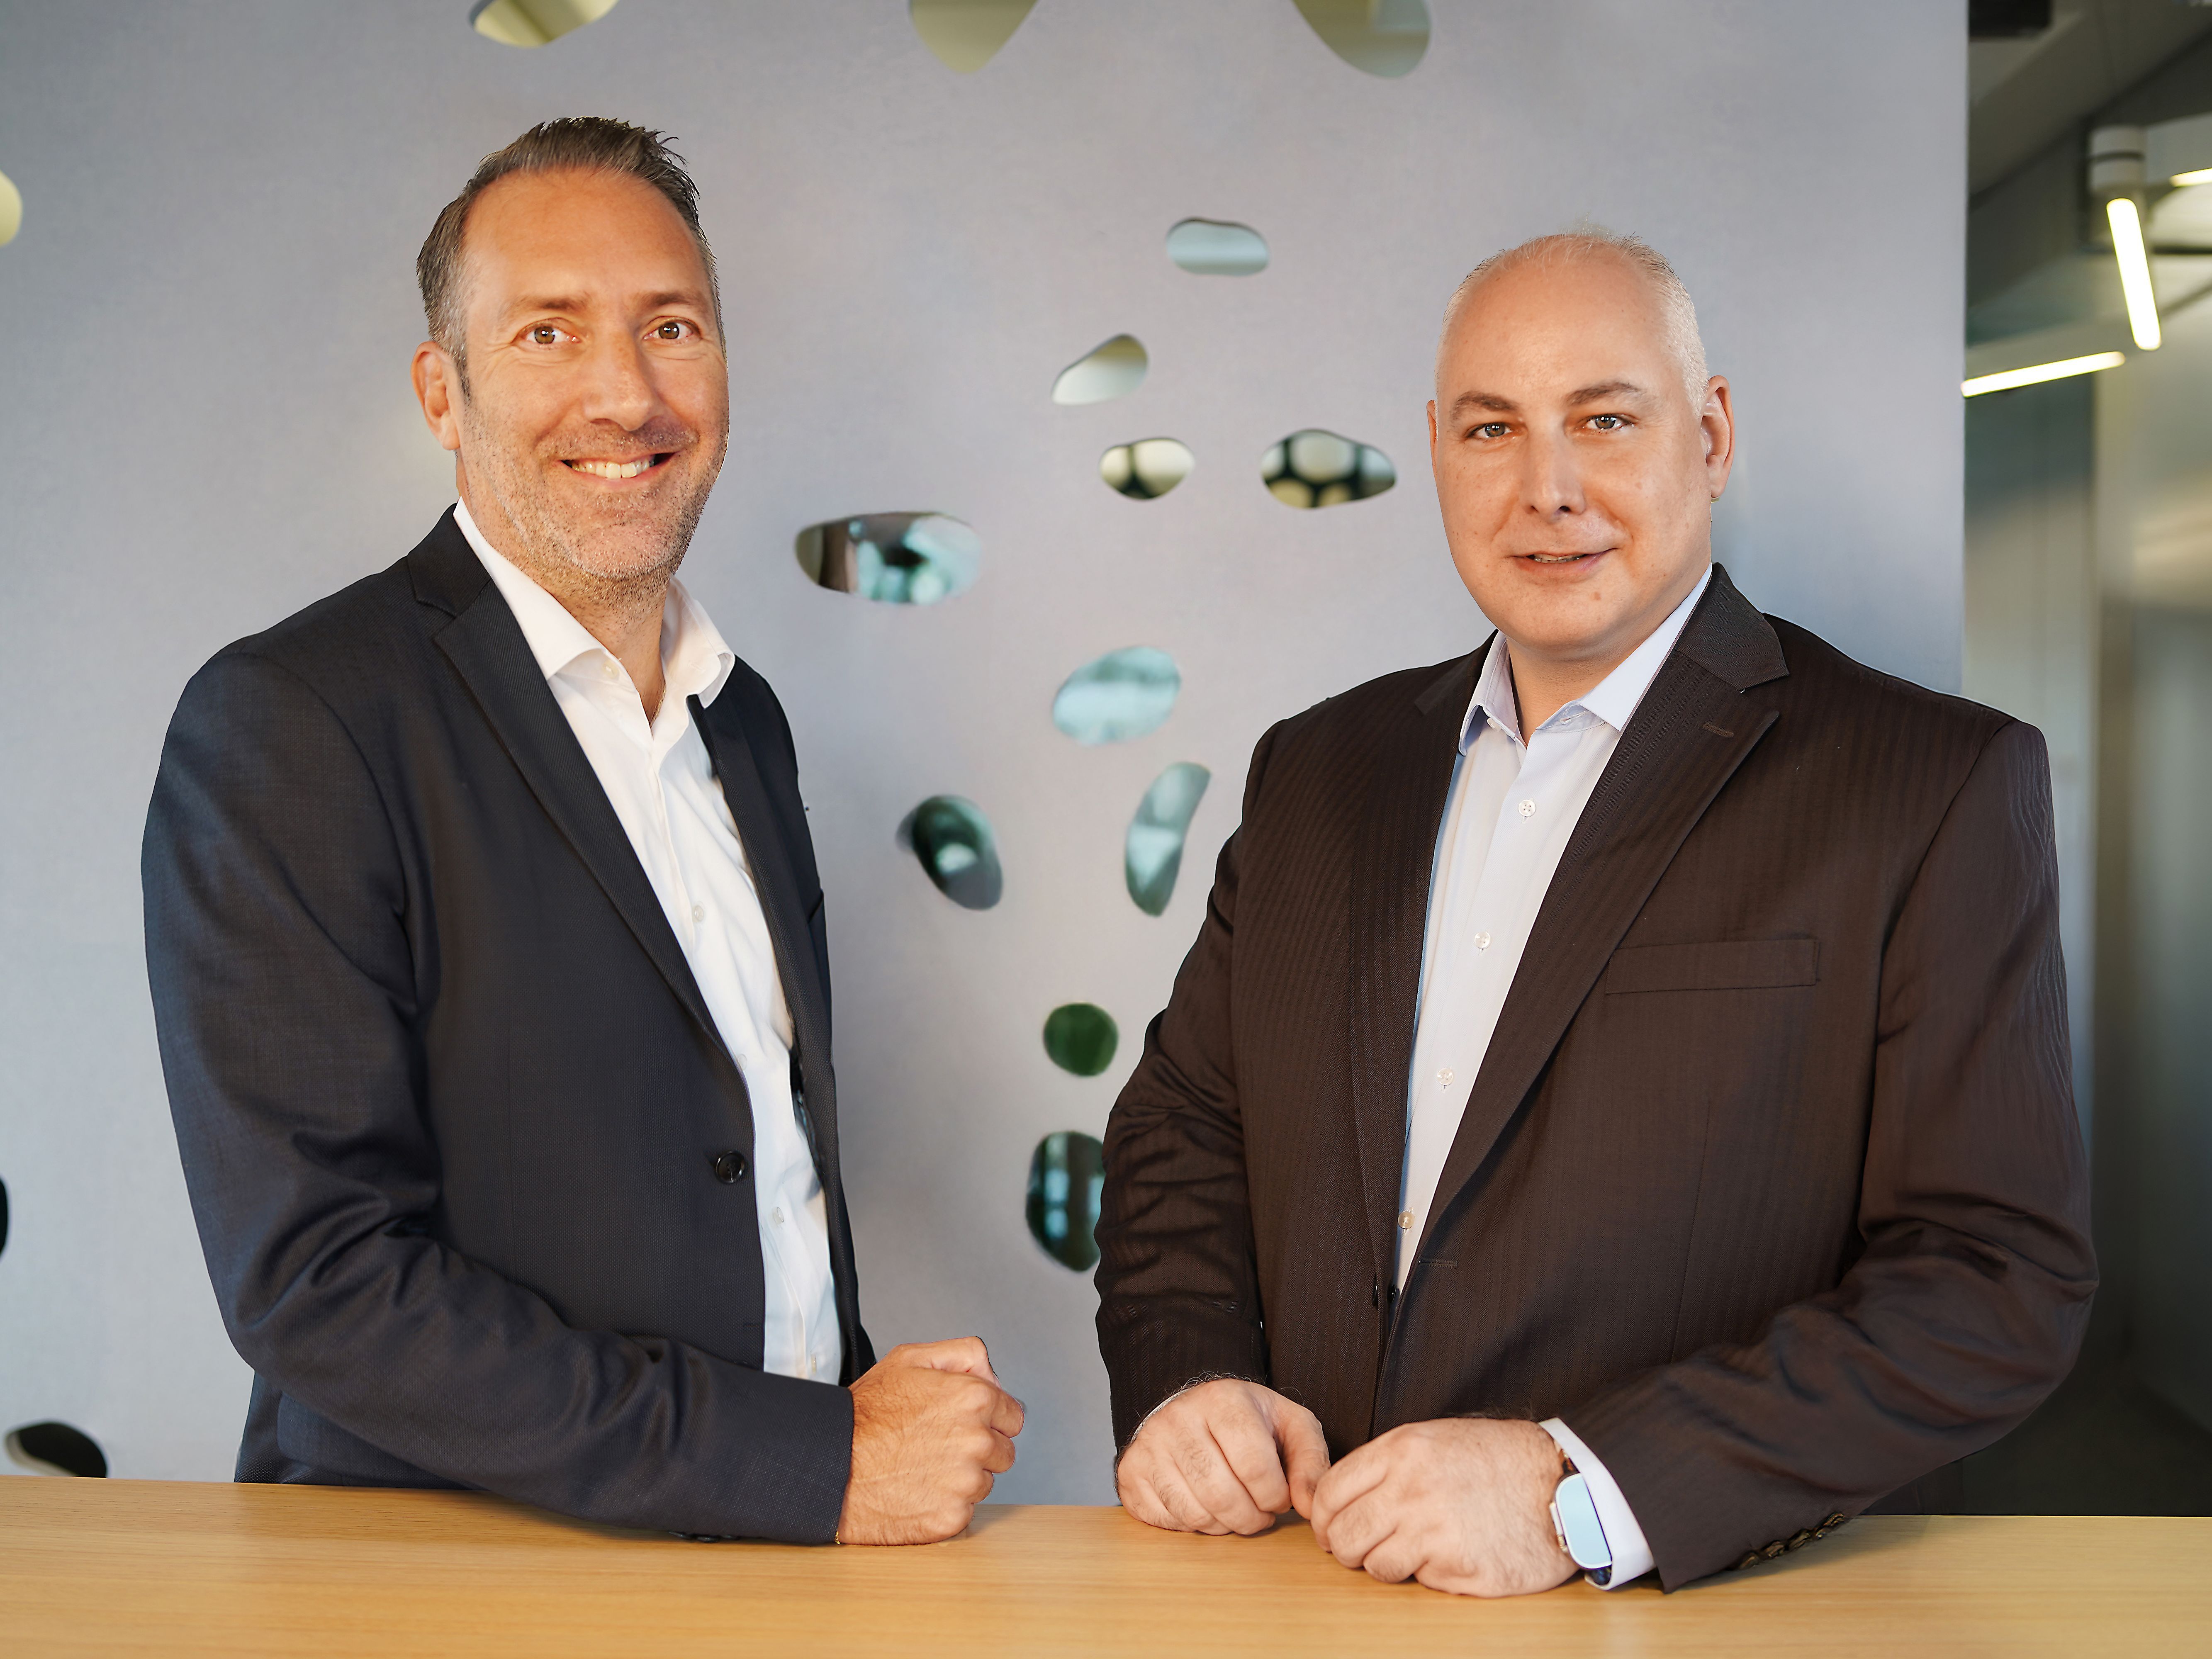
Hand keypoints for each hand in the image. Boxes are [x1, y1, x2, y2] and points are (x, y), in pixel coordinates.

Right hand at [837, 1337, 1024, 1544]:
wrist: (829, 1465)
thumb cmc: (866, 1414)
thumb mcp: (910, 1359)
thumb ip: (964, 1354)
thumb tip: (994, 1376)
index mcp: (975, 1398)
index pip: (1013, 1416)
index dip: (987, 1419)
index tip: (960, 1423)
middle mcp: (977, 1440)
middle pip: (1003, 1451)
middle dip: (978, 1449)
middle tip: (936, 1445)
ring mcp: (965, 1482)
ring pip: (984, 1482)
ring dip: (961, 1478)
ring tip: (921, 1466)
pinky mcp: (951, 1517)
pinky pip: (964, 1511)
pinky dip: (944, 1504)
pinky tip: (915, 1490)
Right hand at [1116, 1378, 1329, 1535]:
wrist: (1190, 1408)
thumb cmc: (1248, 1422)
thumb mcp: (1291, 1427)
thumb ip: (1311, 1463)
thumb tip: (1309, 1507)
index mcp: (1223, 1400)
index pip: (1254, 1466)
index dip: (1275, 1495)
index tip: (1279, 1496)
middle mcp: (1179, 1418)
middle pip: (1221, 1495)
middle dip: (1251, 1518)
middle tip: (1260, 1513)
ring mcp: (1150, 1445)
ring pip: (1194, 1513)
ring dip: (1224, 1526)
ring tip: (1236, 1509)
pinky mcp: (1131, 1472)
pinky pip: (1167, 1521)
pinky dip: (1193, 1527)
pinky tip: (1205, 1507)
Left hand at [1309, 1418, 1574, 1595]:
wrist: (1562, 1484)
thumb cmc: (1499, 1460)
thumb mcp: (1435, 1439)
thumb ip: (1387, 1464)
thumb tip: (1340, 1498)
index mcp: (1401, 1450)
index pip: (1329, 1492)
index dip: (1323, 1516)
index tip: (1331, 1526)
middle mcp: (1410, 1489)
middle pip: (1343, 1533)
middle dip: (1345, 1547)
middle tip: (1361, 1548)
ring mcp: (1434, 1530)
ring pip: (1373, 1564)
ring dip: (1383, 1564)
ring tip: (1410, 1551)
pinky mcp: (1459, 1567)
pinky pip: (1417, 1579)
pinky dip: (1425, 1574)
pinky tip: (1447, 1555)